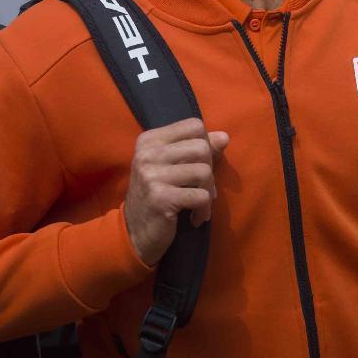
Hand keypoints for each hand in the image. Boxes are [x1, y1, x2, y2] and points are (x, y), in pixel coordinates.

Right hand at [124, 117, 227, 266]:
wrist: (133, 232)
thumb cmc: (157, 194)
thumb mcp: (173, 166)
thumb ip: (198, 148)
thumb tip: (224, 137)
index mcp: (150, 140)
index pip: (193, 125)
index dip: (206, 144)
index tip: (200, 164)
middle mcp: (148, 153)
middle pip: (201, 147)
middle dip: (209, 170)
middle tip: (202, 188)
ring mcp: (152, 175)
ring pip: (204, 172)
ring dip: (208, 192)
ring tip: (200, 204)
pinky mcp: (160, 198)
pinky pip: (201, 196)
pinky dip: (204, 209)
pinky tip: (195, 217)